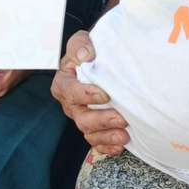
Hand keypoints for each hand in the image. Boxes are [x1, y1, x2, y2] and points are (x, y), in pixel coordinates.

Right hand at [50, 31, 128, 156]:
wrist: (100, 61)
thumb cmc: (89, 52)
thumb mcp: (81, 41)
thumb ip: (80, 45)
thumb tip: (86, 55)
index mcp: (64, 83)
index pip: (70, 91)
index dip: (86, 95)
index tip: (105, 95)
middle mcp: (71, 104)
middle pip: (81, 117)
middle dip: (101, 120)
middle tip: (121, 118)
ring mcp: (82, 117)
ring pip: (89, 132)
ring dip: (107, 135)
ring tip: (124, 134)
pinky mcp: (94, 128)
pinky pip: (97, 143)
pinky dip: (108, 146)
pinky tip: (121, 145)